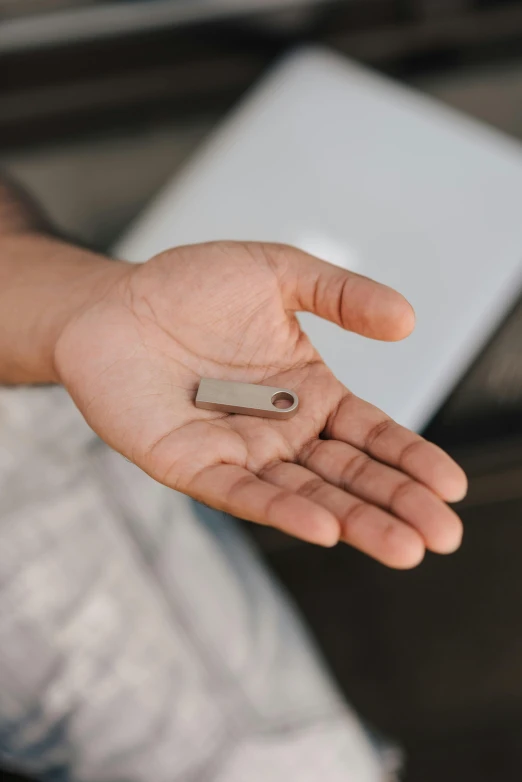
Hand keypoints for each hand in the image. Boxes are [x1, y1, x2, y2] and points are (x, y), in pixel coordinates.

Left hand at [55, 241, 466, 567]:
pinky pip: (240, 493)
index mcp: (310, 393)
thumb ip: (341, 295)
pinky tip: (323, 528)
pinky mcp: (191, 465)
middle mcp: (281, 432)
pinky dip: (281, 512)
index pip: (372, 434)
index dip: (412, 459)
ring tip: (403, 547)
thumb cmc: (188, 288)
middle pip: (348, 476)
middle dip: (397, 505)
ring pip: (305, 495)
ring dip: (355, 522)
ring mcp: (239, 453)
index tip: (451, 486)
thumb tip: (407, 318)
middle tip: (443, 535)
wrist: (112, 304)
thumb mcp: (278, 275)